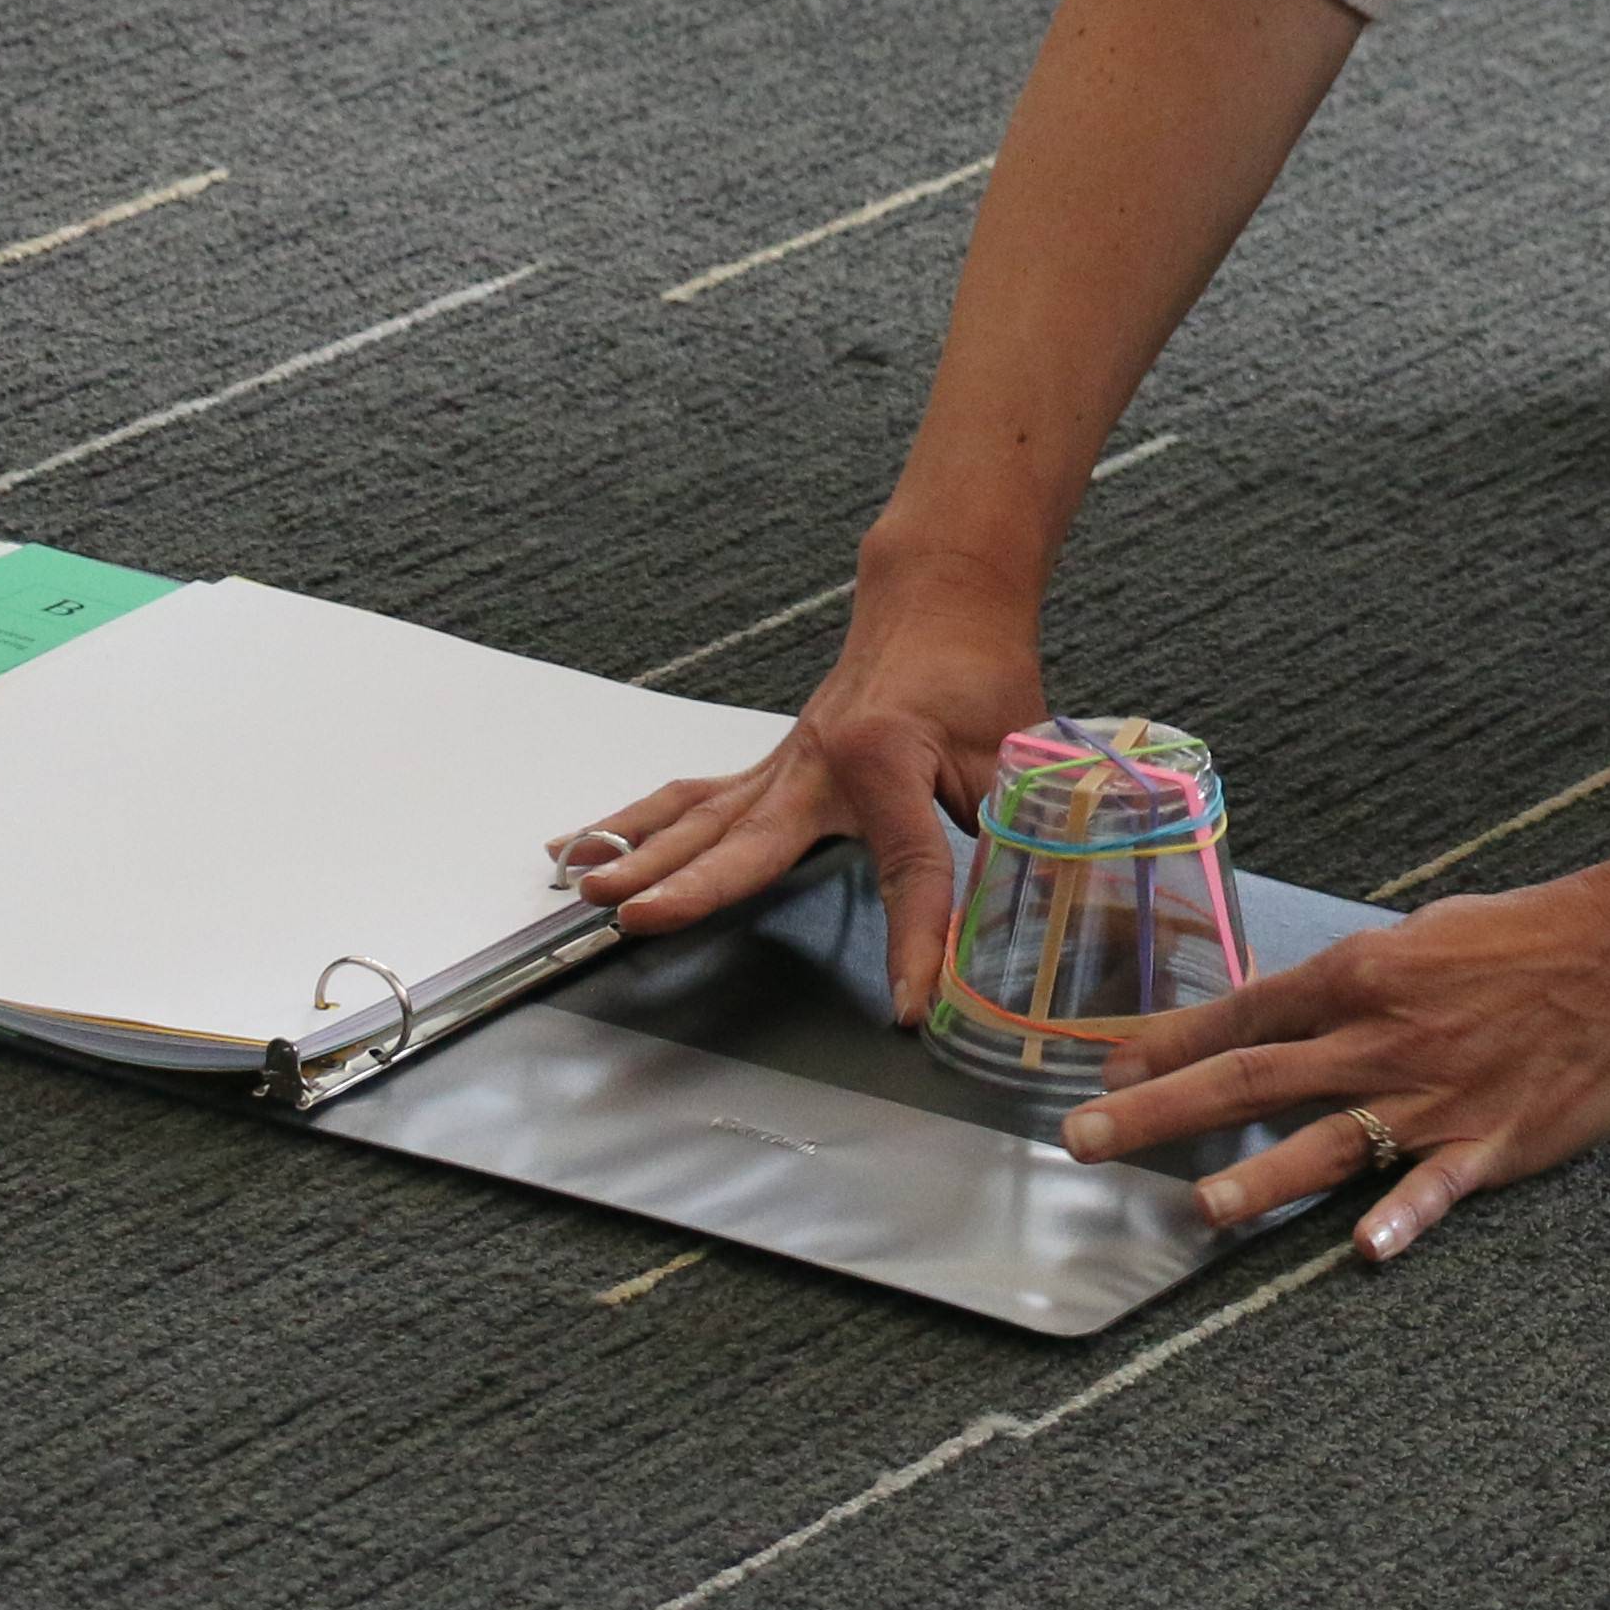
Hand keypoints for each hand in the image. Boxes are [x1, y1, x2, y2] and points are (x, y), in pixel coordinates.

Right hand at [558, 549, 1046, 1019]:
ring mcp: (782, 767)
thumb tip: (1031, 912)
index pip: (908, 870)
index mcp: (888, 761)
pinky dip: (635, 825)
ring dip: (641, 856)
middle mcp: (817, 764)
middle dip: (693, 887)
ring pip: (699, 818)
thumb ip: (1010, 832)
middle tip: (640, 921)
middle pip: (747, 839)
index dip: (915, 942)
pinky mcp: (766, 772)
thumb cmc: (976, 674)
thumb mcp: (1012, 753)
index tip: (912, 1007)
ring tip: (589, 892)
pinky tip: (578, 845)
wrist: (940, 602)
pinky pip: (691, 803)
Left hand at [1060, 857, 1609, 1262]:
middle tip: (1084, 1139)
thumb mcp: (1431, 934)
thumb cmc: (1534, 934)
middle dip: (1161, 1108)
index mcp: (1364, 973)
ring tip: (1198, 1207)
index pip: (1243, 1011)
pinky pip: (1437, 1184)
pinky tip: (1365, 1252)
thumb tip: (1299, 1006)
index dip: (1166, 1042)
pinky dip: (1402, 1216)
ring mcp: (1436, 1091)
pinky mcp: (1492, 1136)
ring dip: (1260, 1174)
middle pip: (1252, 1075)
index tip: (1101, 1066)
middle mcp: (1383, 1033)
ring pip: (1330, 1137)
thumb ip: (1362, 978)